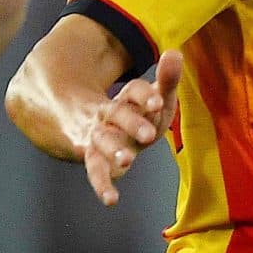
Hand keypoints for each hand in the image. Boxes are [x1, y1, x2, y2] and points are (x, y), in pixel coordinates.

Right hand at [80, 50, 181, 206]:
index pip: (135, 92)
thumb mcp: (149, 97)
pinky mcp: (93, 157)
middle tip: (150, 133)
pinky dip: (102, 185)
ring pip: (104, 141)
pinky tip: (111, 199)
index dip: (145, 95)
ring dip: (115, 150)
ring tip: (126, 160)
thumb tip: (176, 53)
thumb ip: (166, 80)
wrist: (77, 119)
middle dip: (133, 122)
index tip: (158, 99)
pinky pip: (96, 171)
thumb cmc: (129, 112)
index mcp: (126, 99)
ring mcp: (99, 136)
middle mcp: (110, 116)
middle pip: (119, 115)